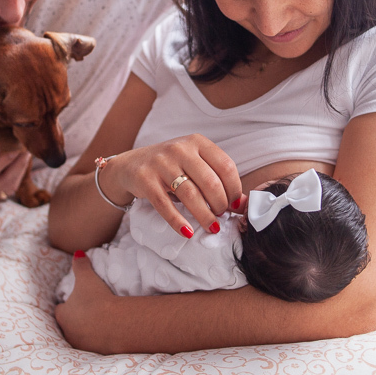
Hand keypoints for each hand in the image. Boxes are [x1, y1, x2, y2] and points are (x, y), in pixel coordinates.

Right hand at [0, 115, 29, 219]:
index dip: (1, 148)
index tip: (10, 131)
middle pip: (2, 170)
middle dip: (16, 153)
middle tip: (24, 135)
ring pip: (10, 181)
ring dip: (21, 165)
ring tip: (27, 147)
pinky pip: (9, 189)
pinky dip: (19, 175)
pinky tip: (23, 160)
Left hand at [55, 251, 116, 352]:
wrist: (114, 323)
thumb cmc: (96, 299)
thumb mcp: (87, 279)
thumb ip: (80, 265)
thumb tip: (77, 253)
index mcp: (63, 314)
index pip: (59, 310)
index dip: (66, 305)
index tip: (73, 301)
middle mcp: (68, 331)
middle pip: (67, 325)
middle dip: (74, 319)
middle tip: (86, 312)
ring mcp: (80, 343)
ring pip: (79, 335)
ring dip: (85, 329)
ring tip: (97, 322)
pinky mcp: (94, 351)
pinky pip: (93, 343)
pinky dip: (96, 338)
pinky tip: (106, 331)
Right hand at [101, 134, 240, 237]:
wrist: (131, 165)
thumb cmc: (171, 166)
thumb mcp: (195, 166)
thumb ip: (219, 181)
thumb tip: (244, 205)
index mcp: (197, 142)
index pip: (226, 166)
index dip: (234, 189)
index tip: (234, 205)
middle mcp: (180, 149)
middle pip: (210, 182)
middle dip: (220, 204)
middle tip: (220, 216)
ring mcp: (161, 163)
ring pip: (190, 194)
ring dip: (204, 215)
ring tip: (211, 227)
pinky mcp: (145, 179)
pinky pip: (165, 205)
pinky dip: (178, 222)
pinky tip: (188, 232)